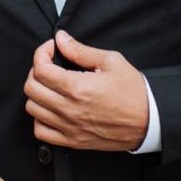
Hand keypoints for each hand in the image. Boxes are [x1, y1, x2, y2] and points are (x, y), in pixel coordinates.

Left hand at [23, 30, 149, 150]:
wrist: (149, 121)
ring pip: (32, 109)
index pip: (41, 69)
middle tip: (50, 65)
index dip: (41, 53)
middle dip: (36, 71)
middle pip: (31, 88)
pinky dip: (40, 118)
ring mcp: (69, 127)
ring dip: (37, 93)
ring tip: (51, 86)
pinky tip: (51, 108)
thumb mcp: (111, 61)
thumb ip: (80, 50)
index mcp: (78, 87)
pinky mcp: (72, 141)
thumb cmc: (133, 91)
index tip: (51, 49)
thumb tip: (61, 39)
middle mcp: (69, 109)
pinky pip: (41, 132)